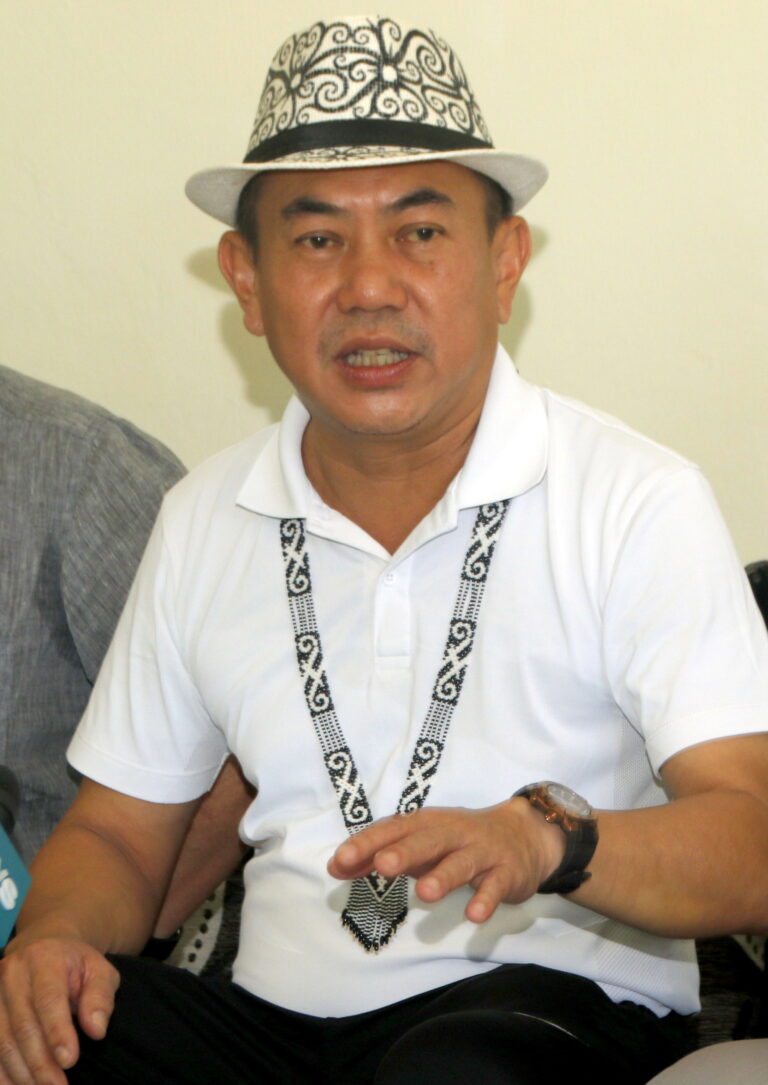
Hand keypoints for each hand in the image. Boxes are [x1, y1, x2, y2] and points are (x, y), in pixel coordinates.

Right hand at [0, 937, 119, 1083]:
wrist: (44, 947)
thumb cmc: (76, 966)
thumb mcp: (99, 971)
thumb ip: (100, 997)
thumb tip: (96, 1030)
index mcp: (44, 958)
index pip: (49, 1000)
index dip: (57, 1033)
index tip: (70, 1061)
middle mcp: (12, 973)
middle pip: (22, 1025)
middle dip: (40, 1062)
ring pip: (2, 1040)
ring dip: (21, 1072)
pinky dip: (2, 1072)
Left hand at [327, 798, 564, 922]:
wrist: (524, 834)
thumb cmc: (458, 841)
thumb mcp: (420, 843)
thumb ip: (380, 855)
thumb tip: (336, 867)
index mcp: (427, 824)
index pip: (394, 828)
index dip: (368, 843)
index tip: (341, 861)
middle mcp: (453, 833)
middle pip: (427, 840)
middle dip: (404, 852)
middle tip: (382, 867)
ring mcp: (482, 851)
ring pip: (461, 862)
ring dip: (444, 876)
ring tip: (424, 894)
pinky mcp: (507, 872)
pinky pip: (496, 886)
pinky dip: (486, 899)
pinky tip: (474, 915)